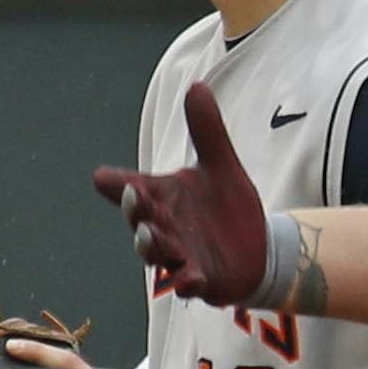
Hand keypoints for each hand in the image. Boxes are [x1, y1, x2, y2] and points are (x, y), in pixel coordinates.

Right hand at [94, 82, 268, 304]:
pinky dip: (187, 282)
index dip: (118, 185)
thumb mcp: (221, 165)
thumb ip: (207, 131)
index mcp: (161, 198)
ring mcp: (179, 256)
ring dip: (152, 244)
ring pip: (156, 252)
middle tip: (137, 197)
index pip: (129, 189)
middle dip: (136, 210)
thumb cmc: (227, 207)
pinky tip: (190, 279)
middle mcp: (163, 227)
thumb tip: (197, 85)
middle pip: (139, 220)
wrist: (260, 248)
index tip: (107, 179)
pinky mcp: (202, 279)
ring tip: (152, 234)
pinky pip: (189, 283)